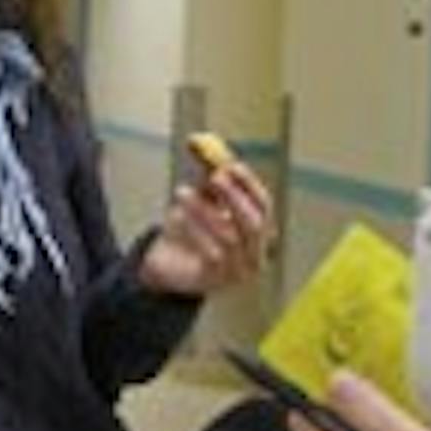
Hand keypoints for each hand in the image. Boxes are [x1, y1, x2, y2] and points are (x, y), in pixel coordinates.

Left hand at [137, 160, 272, 295]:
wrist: (165, 265)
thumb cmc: (189, 229)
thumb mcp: (201, 201)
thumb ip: (207, 179)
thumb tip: (205, 149)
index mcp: (257, 231)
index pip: (264, 205)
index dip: (249, 184)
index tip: (230, 166)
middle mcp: (255, 253)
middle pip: (255, 223)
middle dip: (234, 197)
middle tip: (212, 177)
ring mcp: (238, 271)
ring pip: (230, 237)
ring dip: (205, 210)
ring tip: (181, 192)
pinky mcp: (217, 281)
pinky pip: (212, 253)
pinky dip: (196, 230)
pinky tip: (179, 216)